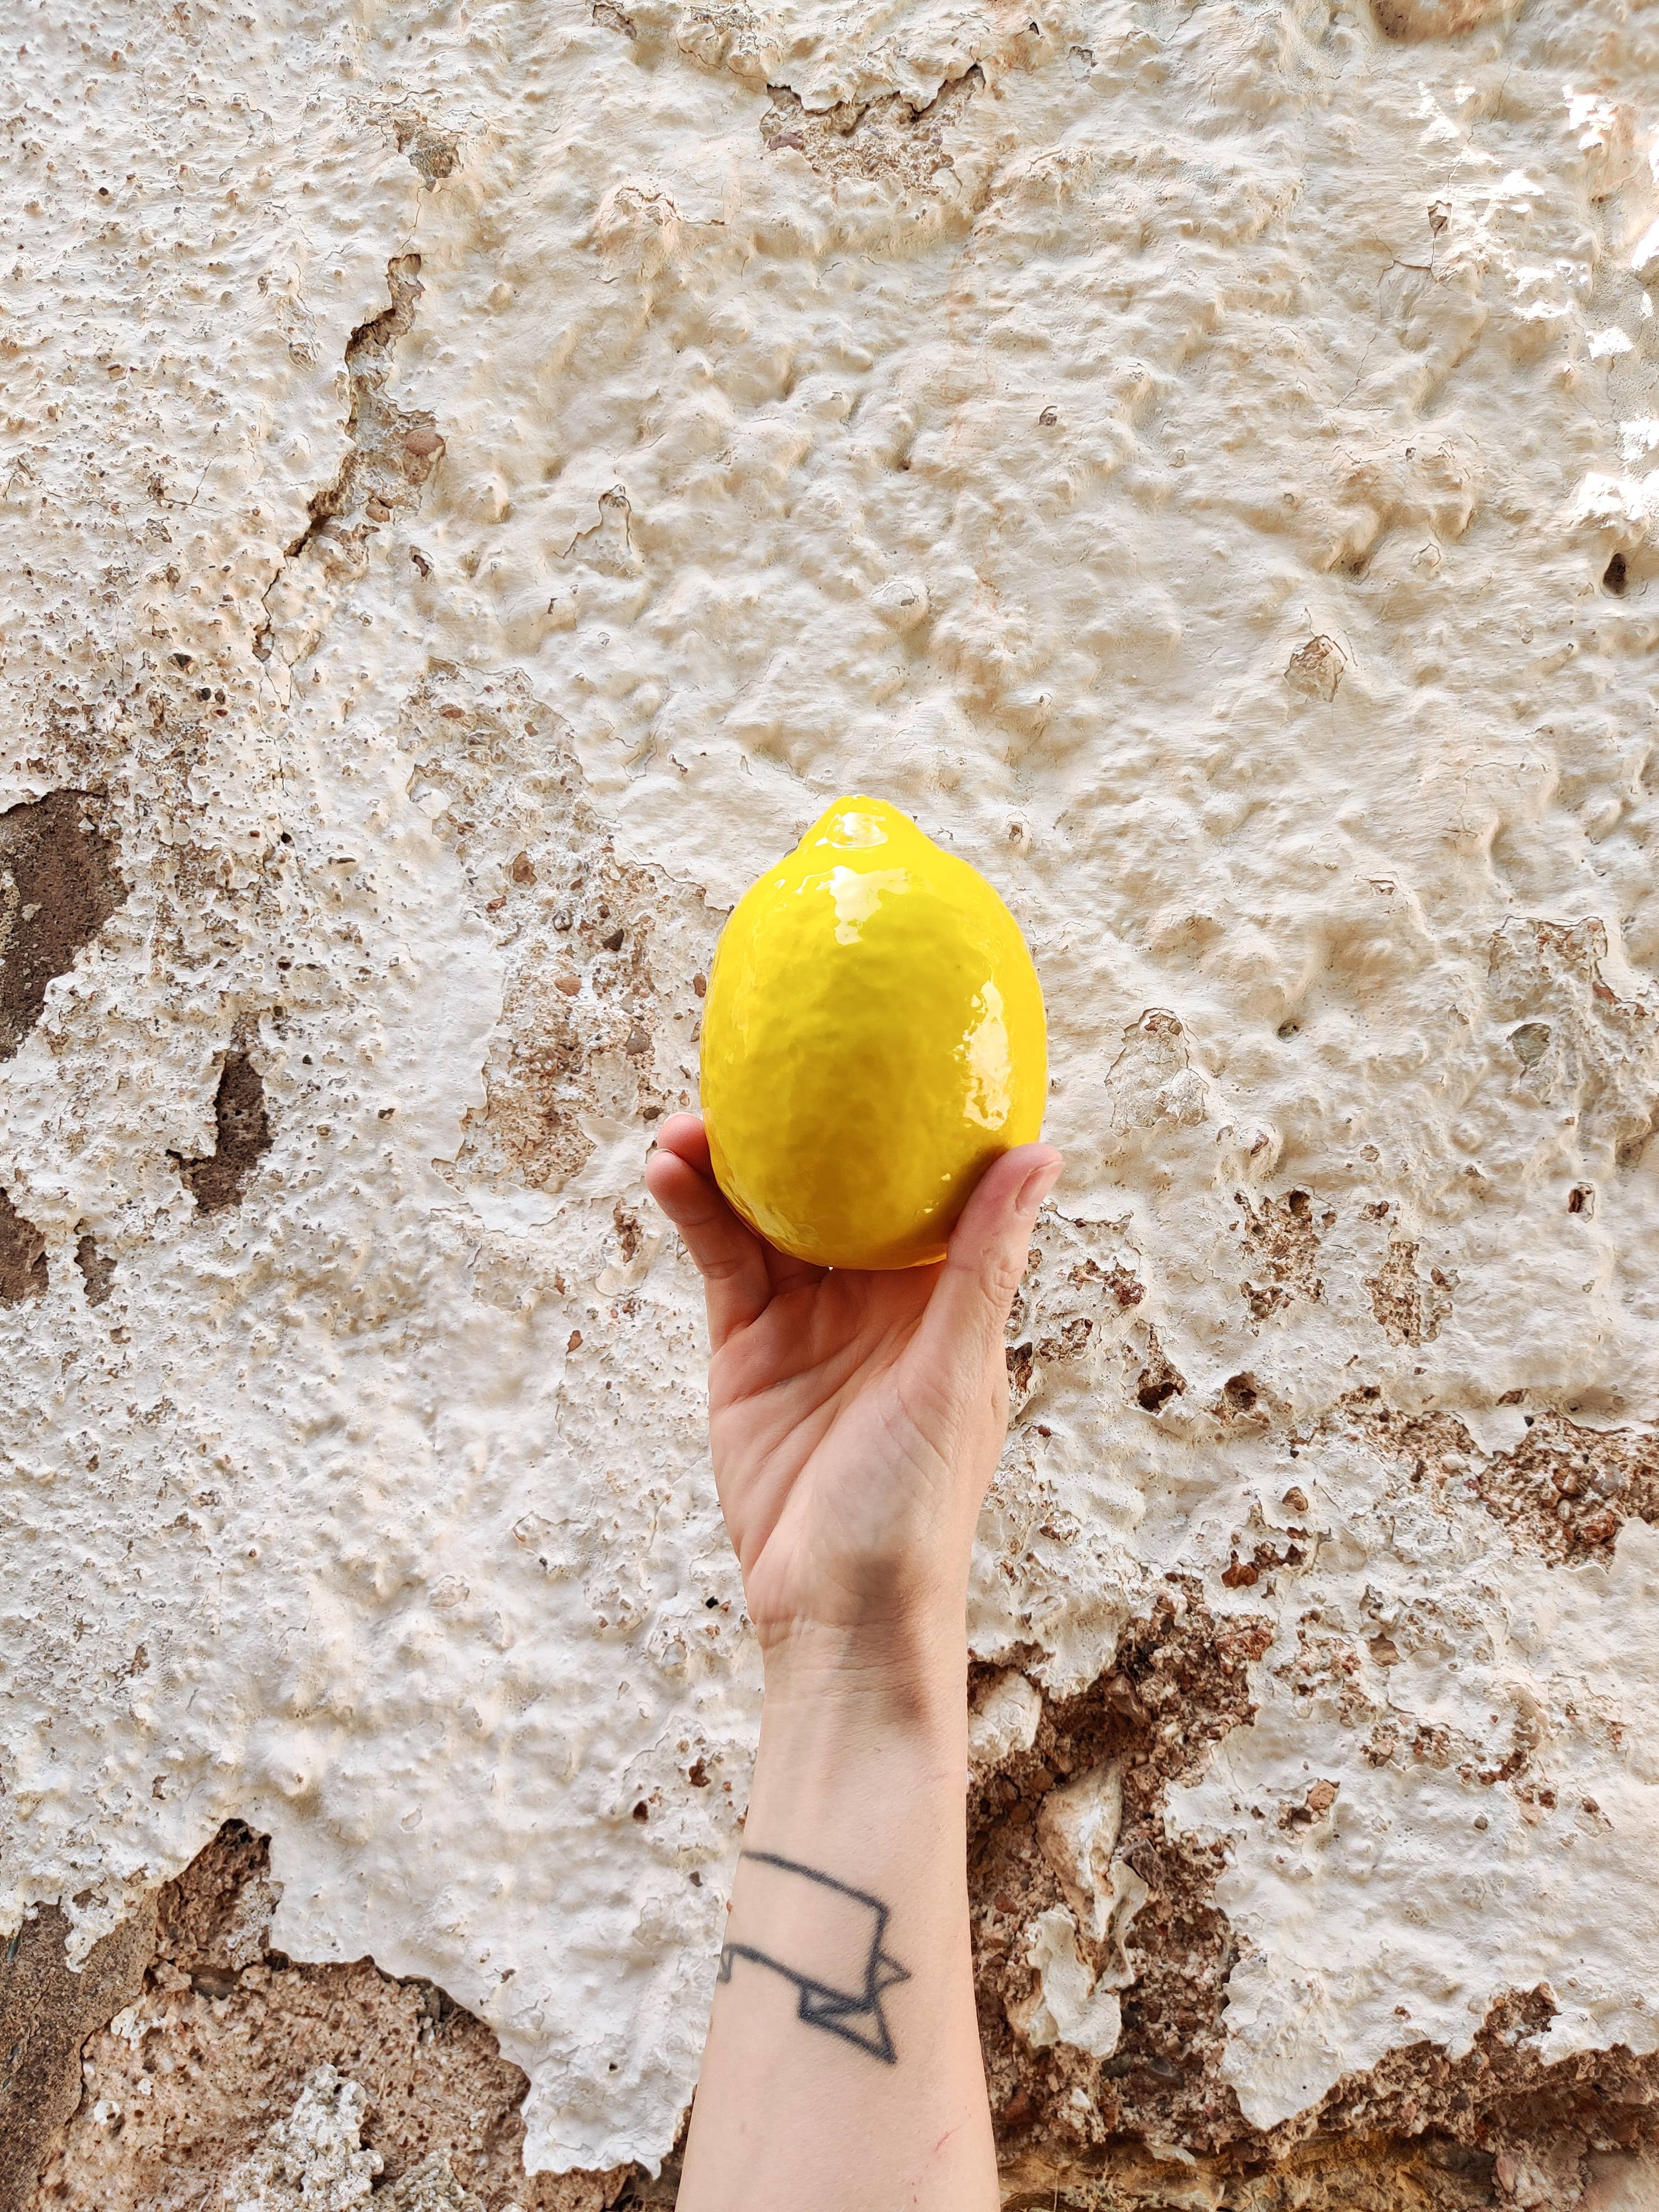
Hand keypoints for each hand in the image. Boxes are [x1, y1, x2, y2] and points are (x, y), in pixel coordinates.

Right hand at [645, 1116, 1061, 1681]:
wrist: (838, 1615)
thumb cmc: (919, 1508)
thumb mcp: (953, 1371)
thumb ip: (983, 1262)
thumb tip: (1040, 1152)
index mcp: (946, 1295)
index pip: (930, 1183)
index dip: (909, 1115)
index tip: (883, 1040)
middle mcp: (877, 1295)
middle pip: (839, 1183)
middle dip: (801, 1125)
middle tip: (760, 1063)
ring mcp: (808, 1317)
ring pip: (769, 1212)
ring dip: (732, 1160)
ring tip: (688, 1118)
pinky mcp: (747, 1346)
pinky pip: (722, 1259)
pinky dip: (696, 1214)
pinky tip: (669, 1171)